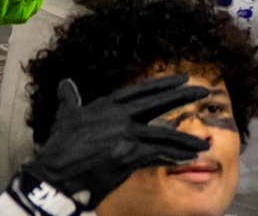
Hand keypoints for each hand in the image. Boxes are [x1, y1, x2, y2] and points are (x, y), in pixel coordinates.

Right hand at [14, 73, 210, 209]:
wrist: (54, 178)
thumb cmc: (59, 150)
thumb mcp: (66, 118)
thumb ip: (70, 100)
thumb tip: (65, 84)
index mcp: (106, 106)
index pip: (141, 90)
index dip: (163, 84)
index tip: (181, 78)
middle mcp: (119, 118)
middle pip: (158, 103)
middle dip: (183, 96)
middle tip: (203, 90)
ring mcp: (125, 136)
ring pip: (163, 134)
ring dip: (185, 139)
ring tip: (204, 142)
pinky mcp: (128, 157)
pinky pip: (158, 155)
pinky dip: (175, 156)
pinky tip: (189, 157)